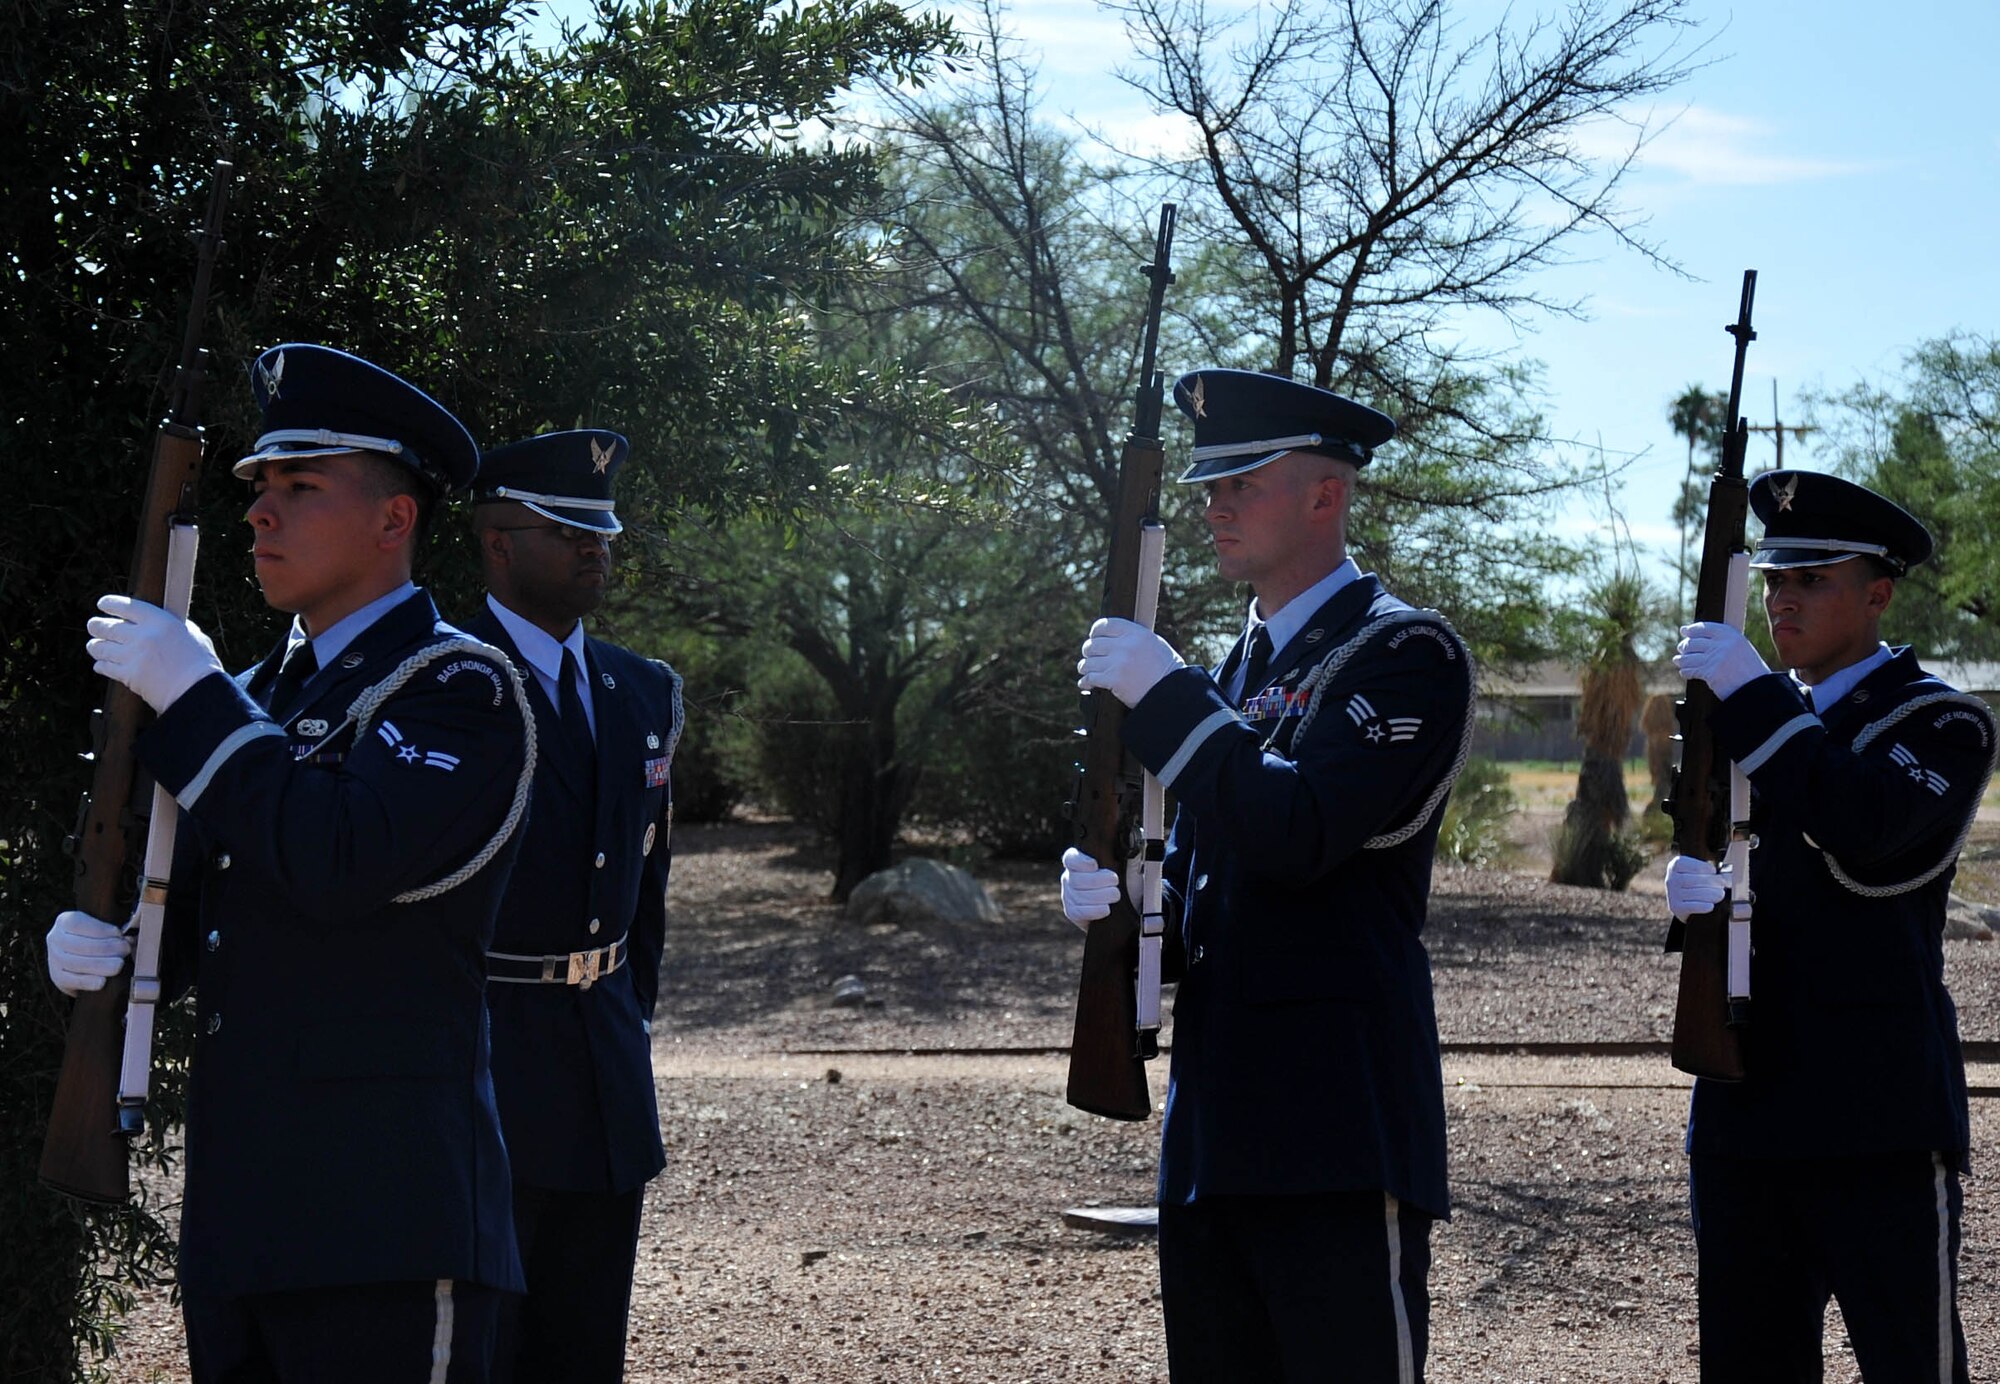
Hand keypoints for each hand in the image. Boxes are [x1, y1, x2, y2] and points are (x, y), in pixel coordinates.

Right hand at [47, 910, 130, 995]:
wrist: (81, 958)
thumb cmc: (97, 937)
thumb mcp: (101, 928)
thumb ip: (112, 932)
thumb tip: (129, 941)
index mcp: (64, 921)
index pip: (78, 924)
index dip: (100, 929)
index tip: (119, 934)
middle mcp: (55, 938)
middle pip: (78, 945)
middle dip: (105, 948)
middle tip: (125, 950)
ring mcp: (53, 958)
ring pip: (74, 963)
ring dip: (99, 965)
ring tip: (118, 965)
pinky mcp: (57, 977)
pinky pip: (71, 980)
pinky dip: (87, 981)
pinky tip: (102, 982)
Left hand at [87, 594, 222, 712]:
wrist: (199, 691)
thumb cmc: (201, 664)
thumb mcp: (193, 636)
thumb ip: (173, 627)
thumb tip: (161, 624)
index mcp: (161, 621)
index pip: (127, 606)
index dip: (110, 603)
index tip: (103, 604)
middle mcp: (143, 636)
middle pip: (107, 626)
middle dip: (96, 625)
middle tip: (93, 625)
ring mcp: (133, 656)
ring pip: (101, 647)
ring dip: (95, 646)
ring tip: (94, 646)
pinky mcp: (128, 675)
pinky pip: (105, 667)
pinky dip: (101, 665)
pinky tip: (101, 665)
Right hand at [1060, 847, 1120, 930]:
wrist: (1111, 904)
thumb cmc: (1113, 881)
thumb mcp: (1114, 866)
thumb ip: (1115, 858)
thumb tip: (1127, 851)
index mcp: (1076, 863)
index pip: (1071, 859)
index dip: (1081, 862)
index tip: (1095, 865)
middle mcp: (1069, 878)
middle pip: (1077, 879)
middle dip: (1098, 880)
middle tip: (1115, 881)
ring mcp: (1069, 896)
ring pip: (1080, 896)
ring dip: (1100, 896)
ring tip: (1115, 894)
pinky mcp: (1072, 912)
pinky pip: (1080, 912)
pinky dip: (1095, 910)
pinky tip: (1106, 909)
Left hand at [1077, 617, 1182, 708]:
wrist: (1172, 693)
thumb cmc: (1166, 671)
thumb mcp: (1155, 645)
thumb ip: (1134, 639)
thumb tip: (1113, 639)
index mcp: (1137, 634)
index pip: (1106, 625)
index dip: (1096, 631)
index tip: (1093, 637)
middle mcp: (1126, 645)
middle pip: (1093, 644)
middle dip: (1089, 652)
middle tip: (1089, 657)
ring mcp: (1118, 662)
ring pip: (1089, 662)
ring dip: (1085, 667)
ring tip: (1086, 670)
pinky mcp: (1114, 679)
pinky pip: (1091, 677)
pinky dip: (1086, 681)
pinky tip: (1086, 683)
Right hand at [1664, 854, 1728, 921]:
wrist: (1685, 902)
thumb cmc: (1696, 884)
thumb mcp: (1701, 873)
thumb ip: (1713, 873)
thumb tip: (1728, 877)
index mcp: (1676, 865)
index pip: (1692, 865)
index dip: (1705, 868)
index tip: (1714, 872)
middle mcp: (1671, 879)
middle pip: (1694, 880)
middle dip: (1712, 882)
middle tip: (1722, 884)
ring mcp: (1672, 893)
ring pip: (1694, 893)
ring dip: (1711, 894)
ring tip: (1720, 894)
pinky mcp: (1675, 907)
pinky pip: (1691, 906)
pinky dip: (1702, 906)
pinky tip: (1710, 906)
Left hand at [1673, 622, 1769, 700]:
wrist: (1759, 688)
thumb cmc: (1751, 671)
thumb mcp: (1741, 649)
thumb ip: (1724, 642)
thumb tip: (1700, 639)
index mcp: (1731, 635)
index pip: (1705, 627)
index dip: (1692, 629)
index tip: (1684, 631)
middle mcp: (1723, 644)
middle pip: (1694, 642)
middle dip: (1685, 646)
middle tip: (1681, 649)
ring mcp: (1716, 657)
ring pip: (1689, 656)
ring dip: (1681, 659)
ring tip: (1679, 660)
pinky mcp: (1710, 672)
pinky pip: (1691, 670)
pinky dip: (1686, 671)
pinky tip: (1685, 672)